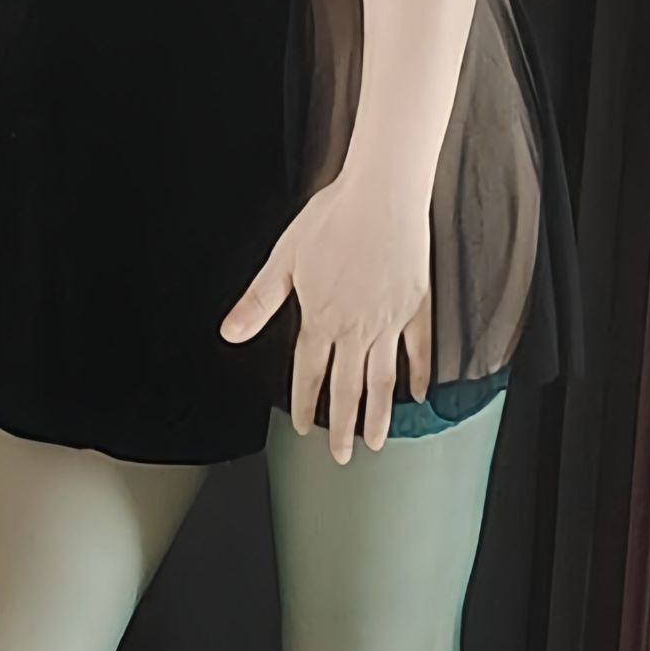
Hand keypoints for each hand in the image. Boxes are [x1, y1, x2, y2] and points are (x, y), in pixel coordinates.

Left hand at [218, 171, 433, 461]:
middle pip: (347, 389)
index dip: (306, 405)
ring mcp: (389, 321)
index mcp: (320, 319)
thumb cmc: (332, 219)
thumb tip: (229, 334)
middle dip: (342, 427)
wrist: (382, 195)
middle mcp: (355, 328)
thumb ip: (259, 302)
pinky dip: (419, 375)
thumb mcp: (283, 259)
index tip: (305, 429)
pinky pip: (419, 350)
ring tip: (377, 442)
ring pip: (383, 380)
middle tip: (341, 455)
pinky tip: (418, 395)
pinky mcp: (416, 306)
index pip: (309, 374)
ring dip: (378, 415)